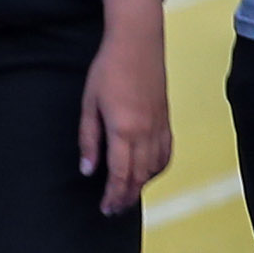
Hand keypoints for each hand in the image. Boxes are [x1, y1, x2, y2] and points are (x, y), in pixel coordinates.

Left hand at [80, 0, 172, 211]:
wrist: (137, 42)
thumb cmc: (108, 69)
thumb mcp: (89, 104)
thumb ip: (89, 140)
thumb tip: (88, 170)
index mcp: (123, 129)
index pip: (120, 175)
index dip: (113, 196)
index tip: (105, 209)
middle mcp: (145, 132)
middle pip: (138, 177)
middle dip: (126, 197)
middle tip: (114, 210)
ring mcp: (159, 126)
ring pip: (154, 168)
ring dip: (141, 185)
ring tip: (127, 195)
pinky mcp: (166, 119)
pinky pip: (165, 153)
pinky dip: (156, 169)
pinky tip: (146, 173)